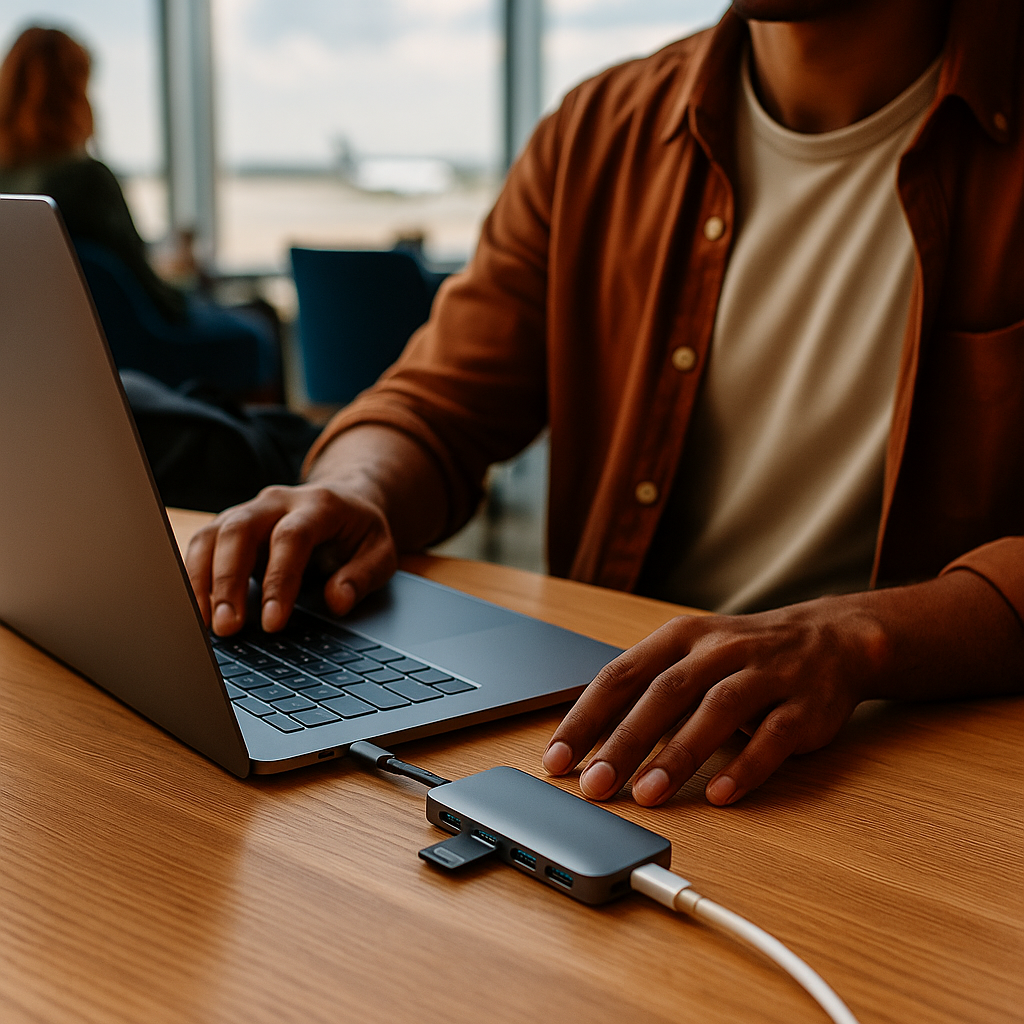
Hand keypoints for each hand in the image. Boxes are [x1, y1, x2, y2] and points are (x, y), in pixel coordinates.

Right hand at [185, 482, 397, 635]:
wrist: (345, 499)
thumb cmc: (360, 531)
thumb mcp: (381, 552)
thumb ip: (363, 576)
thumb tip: (338, 601)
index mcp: (319, 505)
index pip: (291, 538)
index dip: (279, 580)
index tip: (273, 623)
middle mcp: (277, 501)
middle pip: (240, 530)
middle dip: (228, 581)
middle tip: (226, 628)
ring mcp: (249, 510)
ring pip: (212, 535)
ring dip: (201, 580)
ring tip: (202, 625)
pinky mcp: (230, 525)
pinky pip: (202, 545)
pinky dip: (193, 577)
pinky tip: (194, 609)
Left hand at [542, 596, 886, 806]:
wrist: (831, 639)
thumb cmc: (742, 656)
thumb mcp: (691, 655)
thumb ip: (647, 691)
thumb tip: (591, 744)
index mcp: (681, 637)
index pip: (621, 674)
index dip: (587, 718)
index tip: (559, 759)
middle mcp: (720, 649)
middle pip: (664, 694)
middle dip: (625, 742)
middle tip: (595, 786)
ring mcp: (765, 675)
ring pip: (716, 711)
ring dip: (678, 755)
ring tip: (647, 795)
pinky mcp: (805, 706)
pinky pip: (773, 737)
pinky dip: (746, 766)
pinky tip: (721, 795)